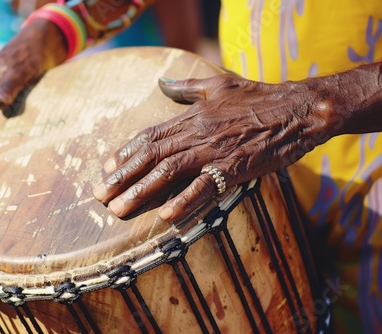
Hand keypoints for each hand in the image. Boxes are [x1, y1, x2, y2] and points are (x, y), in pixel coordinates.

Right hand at [0, 19, 64, 139]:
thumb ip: (8, 86)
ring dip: (1, 141)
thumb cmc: (29, 53)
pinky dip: (15, 133)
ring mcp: (1, 100)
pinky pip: (11, 121)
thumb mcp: (19, 69)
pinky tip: (21, 150)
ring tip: (3, 167)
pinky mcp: (15, 102)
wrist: (46, 44)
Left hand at [92, 74, 332, 221]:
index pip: (150, 136)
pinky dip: (184, 201)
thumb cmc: (257, 97)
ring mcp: (213, 151)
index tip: (106, 167)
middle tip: (99, 196)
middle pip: (150, 157)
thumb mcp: (217, 85)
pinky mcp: (233, 168)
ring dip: (141, 191)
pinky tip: (166, 215)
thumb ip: (186, 87)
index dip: (125, 152)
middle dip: (122, 177)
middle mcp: (196, 133)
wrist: (297, 109)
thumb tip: (162, 82)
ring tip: (119, 210)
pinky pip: (205, 187)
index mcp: (190, 117)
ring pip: (168, 172)